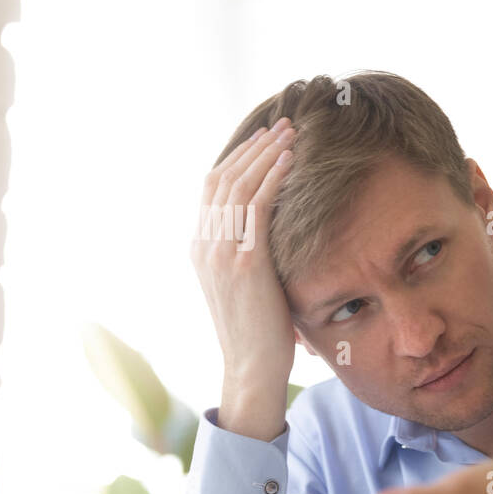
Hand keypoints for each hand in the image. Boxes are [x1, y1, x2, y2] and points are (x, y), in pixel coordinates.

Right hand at [189, 117, 297, 439]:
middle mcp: (204, 245)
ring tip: (290, 132)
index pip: (213, 190)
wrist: (252, 369)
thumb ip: (255, 256)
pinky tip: (290, 160)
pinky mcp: (244, 261)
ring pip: (240, 186)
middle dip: (253, 148)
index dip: (238, 160)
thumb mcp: (253, 286)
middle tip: (281, 125)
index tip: (263, 140)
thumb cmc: (262, 334)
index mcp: (201, 248)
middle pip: (223, 179)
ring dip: (266, 154)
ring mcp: (220, 252)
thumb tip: (281, 237)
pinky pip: (256, 206)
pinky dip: (272, 178)